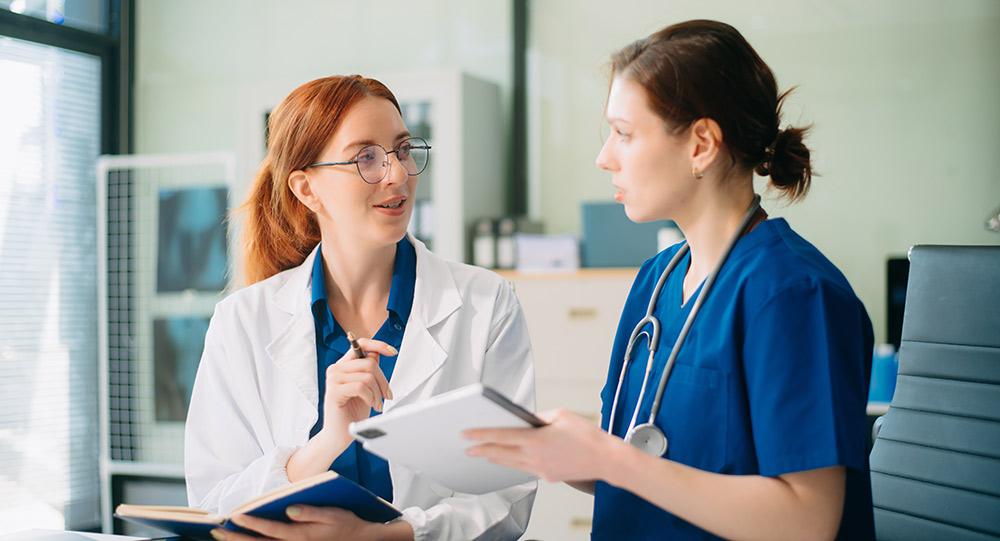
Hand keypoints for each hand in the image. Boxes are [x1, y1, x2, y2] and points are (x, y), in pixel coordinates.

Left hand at [210, 505, 402, 540]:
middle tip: (216, 531)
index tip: (234, 516)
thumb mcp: (333, 513)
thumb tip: (289, 509)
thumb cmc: (345, 523)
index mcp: (302, 535)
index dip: (252, 523)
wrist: (358, 538)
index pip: (271, 529)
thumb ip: (311, 511)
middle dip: (236, 538)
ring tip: (221, 536)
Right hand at [321, 338, 395, 436]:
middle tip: (386, 396)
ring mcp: (333, 379)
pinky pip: (361, 387)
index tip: (393, 352)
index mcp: (343, 365)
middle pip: (369, 363)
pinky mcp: (334, 391)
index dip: (379, 345)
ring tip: (376, 403)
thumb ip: (368, 371)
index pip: (360, 344)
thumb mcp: (365, 388)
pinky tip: (369, 404)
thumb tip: (377, 354)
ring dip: (377, 392)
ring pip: (367, 375)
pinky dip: (370, 397)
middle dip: (383, 381)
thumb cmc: (352, 413)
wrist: (338, 435)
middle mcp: (336, 369)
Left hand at [464, 408, 620, 482]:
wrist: (606, 459)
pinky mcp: (549, 476)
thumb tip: (527, 421)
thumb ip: (539, 417)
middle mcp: (534, 458)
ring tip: (485, 454)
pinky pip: (527, 468)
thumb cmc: (588, 436)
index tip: (466, 434)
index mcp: (535, 440)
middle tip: (468, 448)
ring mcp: (541, 470)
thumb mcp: (561, 415)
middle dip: (481, 451)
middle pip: (500, 455)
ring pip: (512, 464)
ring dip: (496, 458)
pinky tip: (513, 459)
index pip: (500, 436)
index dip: (480, 435)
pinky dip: (517, 462)